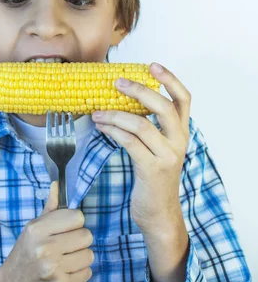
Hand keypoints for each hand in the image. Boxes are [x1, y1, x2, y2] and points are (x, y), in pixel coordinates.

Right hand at [0, 181, 93, 281]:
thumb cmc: (23, 256)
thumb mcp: (31, 230)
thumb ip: (49, 209)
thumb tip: (57, 185)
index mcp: (37, 230)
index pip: (77, 217)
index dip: (74, 223)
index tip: (65, 230)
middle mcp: (45, 248)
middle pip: (86, 235)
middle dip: (78, 241)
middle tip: (65, 247)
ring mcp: (54, 269)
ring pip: (89, 255)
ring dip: (80, 258)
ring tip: (64, 261)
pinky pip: (87, 272)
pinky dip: (79, 273)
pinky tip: (64, 273)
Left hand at [91, 62, 190, 234]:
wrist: (158, 215)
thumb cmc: (153, 180)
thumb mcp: (157, 150)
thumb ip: (148, 128)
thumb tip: (121, 102)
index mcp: (181, 134)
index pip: (184, 100)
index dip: (170, 80)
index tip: (152, 65)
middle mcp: (178, 143)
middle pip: (163, 107)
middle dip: (138, 90)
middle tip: (116, 82)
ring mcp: (167, 156)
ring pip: (141, 124)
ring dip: (115, 114)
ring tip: (97, 112)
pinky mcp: (152, 169)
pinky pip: (129, 142)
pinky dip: (112, 130)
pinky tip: (101, 127)